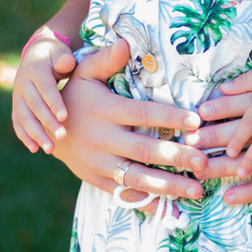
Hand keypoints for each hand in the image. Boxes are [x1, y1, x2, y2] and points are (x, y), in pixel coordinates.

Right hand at [12, 32, 78, 153]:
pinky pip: (17, 122)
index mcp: (35, 69)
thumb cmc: (54, 55)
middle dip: (47, 122)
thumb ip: (63, 57)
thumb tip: (66, 63)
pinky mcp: (16, 106)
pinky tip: (34, 148)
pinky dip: (24, 136)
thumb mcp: (59, 51)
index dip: (54, 102)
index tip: (65, 117)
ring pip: (24, 117)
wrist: (36, 55)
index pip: (45, 88)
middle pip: (34, 105)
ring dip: (36, 134)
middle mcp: (22, 83)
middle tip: (62, 137)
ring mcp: (17, 96)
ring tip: (50, 149)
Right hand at [51, 40, 213, 201]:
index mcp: (104, 111)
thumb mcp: (85, 72)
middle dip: (177, 158)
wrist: (46, 128)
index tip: (196, 121)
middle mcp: (101, 140)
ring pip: (137, 179)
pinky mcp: (97, 181)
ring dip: (169, 187)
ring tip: (197, 190)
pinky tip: (174, 209)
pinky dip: (149, 204)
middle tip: (204, 162)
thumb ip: (107, 60)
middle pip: (144, 151)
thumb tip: (124, 43)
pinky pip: (125, 195)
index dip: (169, 118)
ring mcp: (99, 164)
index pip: (141, 114)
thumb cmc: (77, 94)